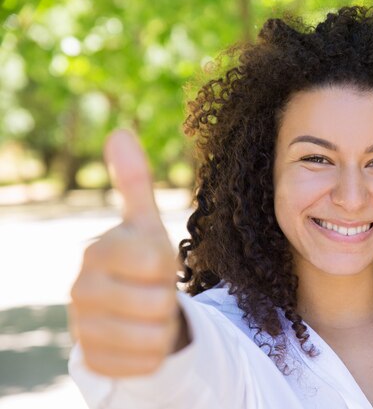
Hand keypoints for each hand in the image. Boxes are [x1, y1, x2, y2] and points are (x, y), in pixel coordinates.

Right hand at [69, 130, 186, 376]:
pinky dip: (153, 355)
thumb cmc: (140, 262)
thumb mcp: (145, 225)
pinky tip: (138, 339)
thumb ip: (135, 182)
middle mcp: (80, 291)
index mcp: (96, 252)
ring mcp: (82, 330)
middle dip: (167, 299)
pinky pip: (146, 365)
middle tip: (152, 293)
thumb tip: (119, 133)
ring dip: (162, 328)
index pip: (156, 262)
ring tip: (147, 316)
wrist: (125, 310)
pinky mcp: (93, 363)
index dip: (167, 266)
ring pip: (154, 338)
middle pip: (159, 302)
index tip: (154, 265)